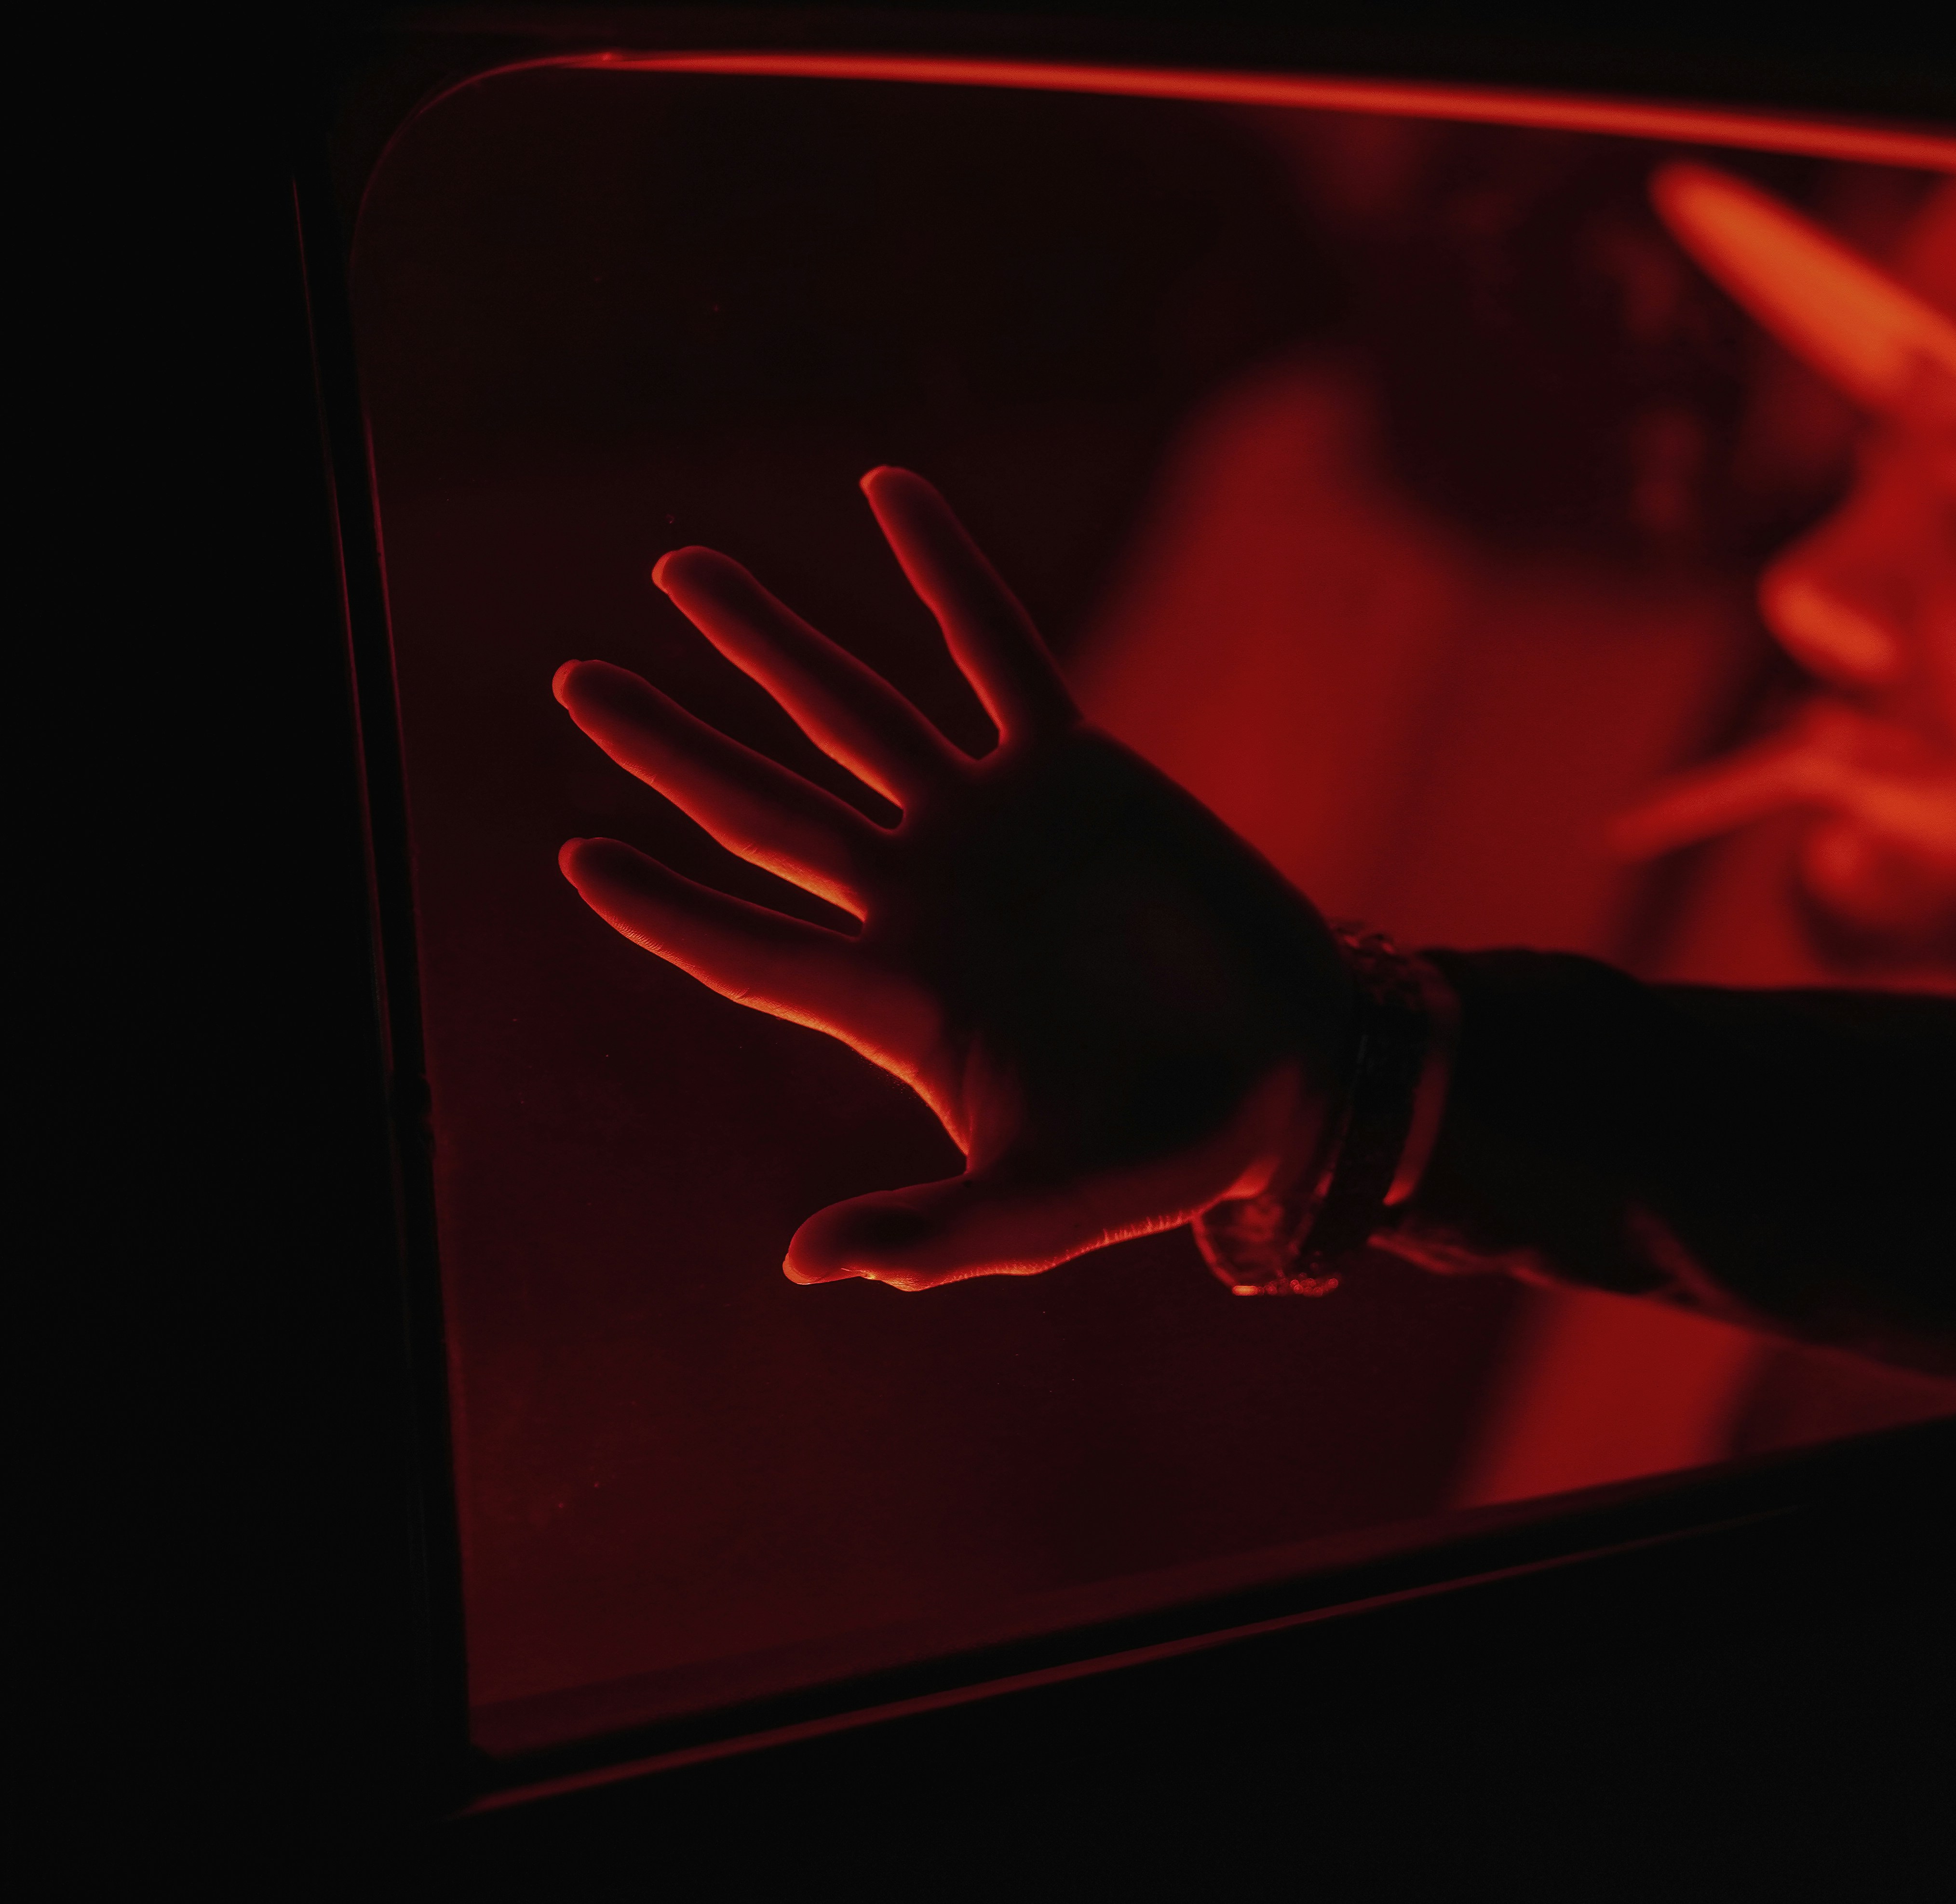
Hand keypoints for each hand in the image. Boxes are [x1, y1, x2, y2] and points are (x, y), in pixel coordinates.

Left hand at [555, 468, 1352, 1285]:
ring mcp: (992, 823)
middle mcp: (923, 896)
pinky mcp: (1076, 767)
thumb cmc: (1163, 1155)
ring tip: (682, 573)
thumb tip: (807, 1268)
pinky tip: (888, 492)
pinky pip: (997, 649)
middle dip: (671, 747)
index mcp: (898, 999)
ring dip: (769, 642)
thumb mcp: (1046, 1211)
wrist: (1290, 1071)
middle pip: (765, 809)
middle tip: (574, 684)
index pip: (749, 946)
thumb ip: (934, 1235)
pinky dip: (947, 573)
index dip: (664, 909)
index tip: (577, 856)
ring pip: (855, 710)